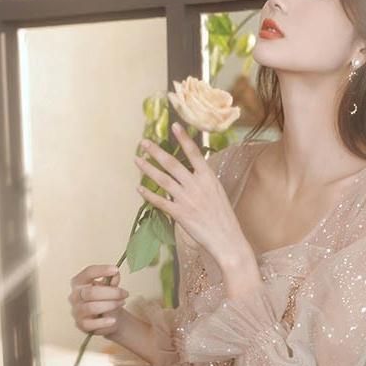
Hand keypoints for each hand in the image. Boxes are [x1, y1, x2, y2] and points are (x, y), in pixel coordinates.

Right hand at [68, 264, 129, 335]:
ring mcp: (77, 311)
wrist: (110, 318)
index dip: (101, 270)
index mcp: (80, 282)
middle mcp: (75, 296)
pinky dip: (104, 322)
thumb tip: (115, 274)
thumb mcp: (111, 287)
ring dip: (110, 305)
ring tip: (121, 303)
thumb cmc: (107, 299)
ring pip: (91, 307)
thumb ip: (112, 280)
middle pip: (91, 292)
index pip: (87, 273)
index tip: (115, 269)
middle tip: (125, 293)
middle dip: (112, 293)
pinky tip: (113, 320)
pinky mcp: (81, 324)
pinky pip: (91, 324)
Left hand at [133, 123, 249, 267]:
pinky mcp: (180, 214)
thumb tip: (190, 175)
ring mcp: (187, 199)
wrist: (228, 240)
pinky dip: (149, 195)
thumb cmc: (224, 219)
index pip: (194, 153)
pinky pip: (160, 202)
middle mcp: (197, 185)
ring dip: (148, 169)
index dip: (183, 138)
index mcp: (209, 178)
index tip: (173, 126)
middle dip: (156, 151)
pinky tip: (139, 188)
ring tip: (137, 160)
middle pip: (172, 164)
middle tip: (143, 142)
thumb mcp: (218, 194)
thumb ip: (203, 183)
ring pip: (163, 180)